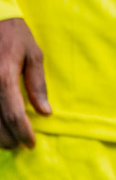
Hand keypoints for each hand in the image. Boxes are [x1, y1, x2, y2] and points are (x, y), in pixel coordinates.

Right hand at [0, 17, 47, 148]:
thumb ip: (37, 84)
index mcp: (4, 77)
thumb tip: (45, 111)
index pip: (14, 114)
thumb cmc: (15, 35)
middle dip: (8, 139)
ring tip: (8, 140)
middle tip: (20, 144)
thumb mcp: (33, 54)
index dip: (23, 132)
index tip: (30, 143)